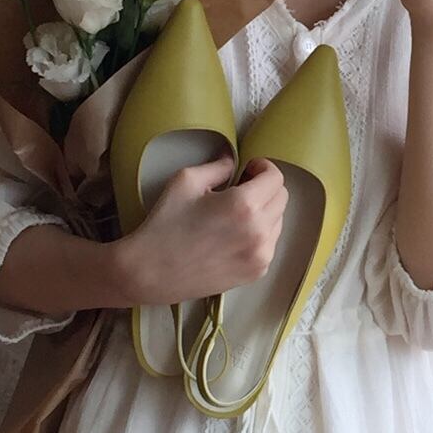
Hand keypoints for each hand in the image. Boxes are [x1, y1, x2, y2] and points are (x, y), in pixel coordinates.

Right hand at [114, 156, 288, 305]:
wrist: (150, 273)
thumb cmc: (165, 224)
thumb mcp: (186, 181)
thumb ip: (218, 166)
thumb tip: (234, 159)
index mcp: (244, 205)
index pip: (276, 178)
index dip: (263, 168)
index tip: (248, 169)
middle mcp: (259, 231)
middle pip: (282, 198)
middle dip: (265, 187)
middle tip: (242, 187)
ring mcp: (261, 255)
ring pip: (279, 221)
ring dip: (265, 210)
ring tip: (237, 213)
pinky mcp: (256, 272)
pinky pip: (270, 243)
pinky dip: (260, 233)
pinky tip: (235, 233)